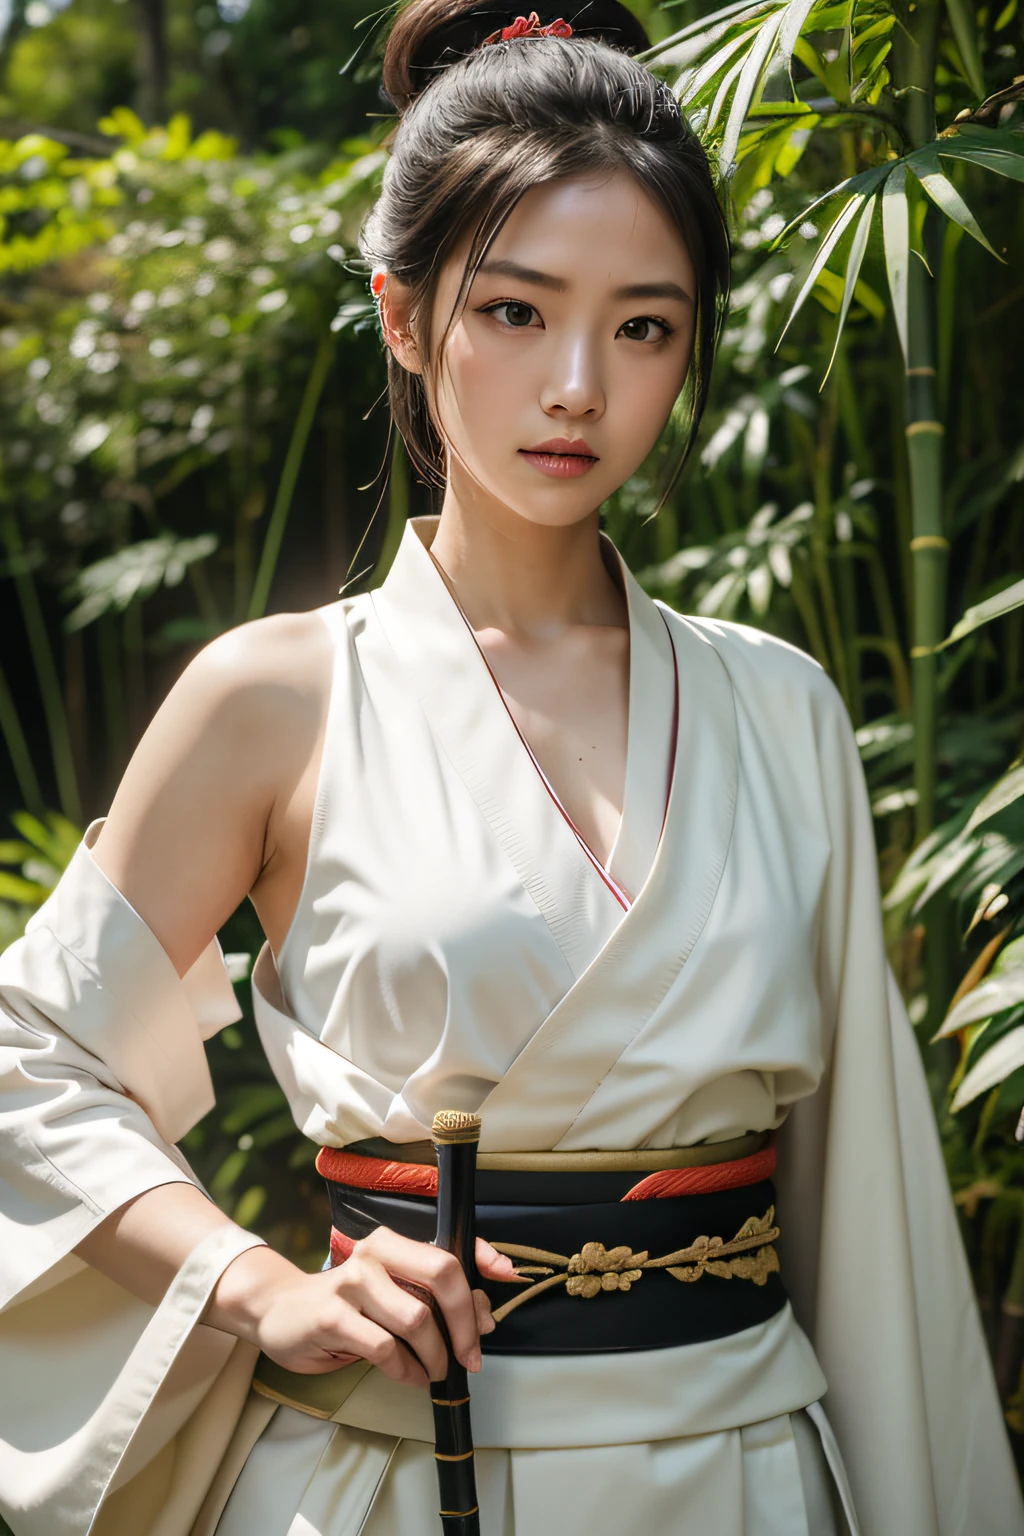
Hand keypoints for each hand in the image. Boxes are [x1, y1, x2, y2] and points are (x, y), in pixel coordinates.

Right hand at [208, 1230, 516, 1386]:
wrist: (280, 1313)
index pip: (449, 1246)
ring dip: (435, 1355)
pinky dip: (407, 1370)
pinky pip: (387, 1349)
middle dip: (465, 1321)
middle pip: (442, 1274)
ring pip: (418, 1319)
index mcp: (393, 1243)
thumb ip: (436, 1300)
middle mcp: (374, 1254)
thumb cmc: (347, 1306)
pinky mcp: (332, 1316)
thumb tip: (485, 1317)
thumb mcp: (393, 1296)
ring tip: (432, 1370)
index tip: (508, 1275)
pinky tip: (408, 1375)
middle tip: (470, 1355)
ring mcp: (351, 1282)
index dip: (483, 1259)